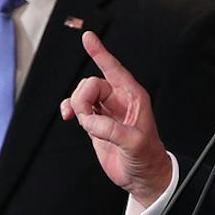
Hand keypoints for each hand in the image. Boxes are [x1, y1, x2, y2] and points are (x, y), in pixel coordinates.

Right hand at [60, 31, 171, 205]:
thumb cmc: (147, 158)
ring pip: (82, 95)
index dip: (100, 53)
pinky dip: (69, 109)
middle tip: (87, 120)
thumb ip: (113, 130)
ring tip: (85, 125)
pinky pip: (77, 107)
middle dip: (84, 99)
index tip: (88, 38)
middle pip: (91, 84)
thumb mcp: (135, 143)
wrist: (142, 177)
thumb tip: (91, 122)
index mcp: (133, 97)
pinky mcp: (95, 122)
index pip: (114, 69)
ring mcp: (106, 110)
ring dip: (76, 107)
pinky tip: (68, 117)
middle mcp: (119, 100)